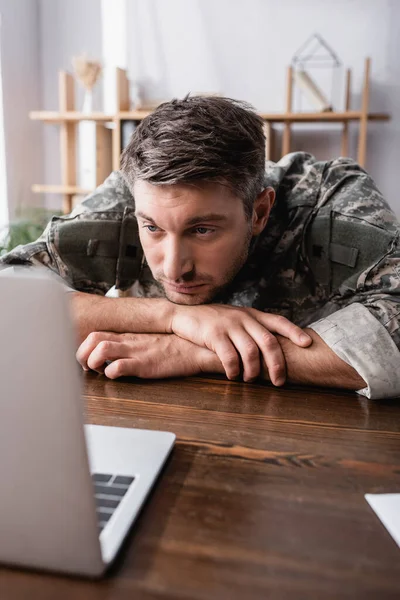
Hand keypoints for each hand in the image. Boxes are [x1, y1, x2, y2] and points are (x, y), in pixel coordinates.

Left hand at [76, 332, 214, 378]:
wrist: (193, 348)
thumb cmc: (170, 347)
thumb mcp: (145, 342)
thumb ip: (129, 346)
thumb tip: (112, 357)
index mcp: (126, 336)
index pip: (95, 334)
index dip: (84, 349)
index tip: (87, 362)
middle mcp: (127, 341)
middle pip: (92, 339)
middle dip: (83, 355)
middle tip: (88, 369)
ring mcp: (135, 351)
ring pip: (101, 350)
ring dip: (94, 363)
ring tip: (101, 372)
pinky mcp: (144, 364)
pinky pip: (120, 366)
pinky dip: (111, 373)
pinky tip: (117, 377)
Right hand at [169, 305, 311, 384]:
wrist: (183, 316)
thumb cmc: (212, 321)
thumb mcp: (235, 318)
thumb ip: (252, 328)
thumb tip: (273, 346)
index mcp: (251, 314)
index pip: (278, 321)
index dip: (294, 332)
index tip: (308, 343)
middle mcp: (243, 318)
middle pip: (268, 342)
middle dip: (277, 364)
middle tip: (279, 381)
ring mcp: (229, 326)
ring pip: (251, 352)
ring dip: (254, 370)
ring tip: (251, 379)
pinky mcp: (214, 335)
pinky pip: (229, 357)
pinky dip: (234, 370)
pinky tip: (232, 376)